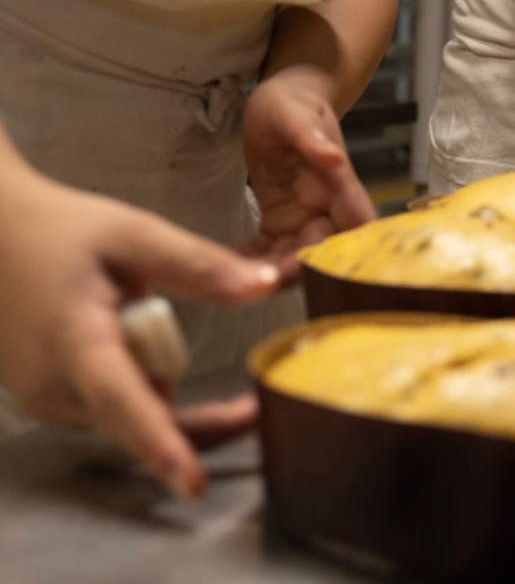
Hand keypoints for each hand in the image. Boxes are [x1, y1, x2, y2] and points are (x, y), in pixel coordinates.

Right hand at [0, 160, 279, 500]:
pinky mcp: (52, 398)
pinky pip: (113, 408)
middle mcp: (54, 386)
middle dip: (200, 423)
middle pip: (140, 423)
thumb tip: (266, 284)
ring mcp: (48, 399)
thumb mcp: (134, 235)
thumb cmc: (60, 230)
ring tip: (188, 352)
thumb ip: (199, 264)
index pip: (123, 403)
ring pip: (129, 418)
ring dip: (168, 397)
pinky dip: (142, 389)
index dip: (161, 444)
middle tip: (255, 409)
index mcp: (74, 343)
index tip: (191, 483)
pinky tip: (144, 338)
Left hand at [241, 72, 375, 267]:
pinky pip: (269, 250)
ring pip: (295, 256)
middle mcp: (326, 205)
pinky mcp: (281, 219)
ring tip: (235, 286)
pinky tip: (227, 271)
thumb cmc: (294, 100)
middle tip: (259, 285)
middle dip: (297, 271)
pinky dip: (252, 263)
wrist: (283, 99)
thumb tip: (333, 158)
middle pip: (322, 249)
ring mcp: (303, 215)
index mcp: (337, 181)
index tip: (318, 271)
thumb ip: (311, 136)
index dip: (344, 252)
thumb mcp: (294, 113)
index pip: (354, 223)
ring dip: (271, 273)